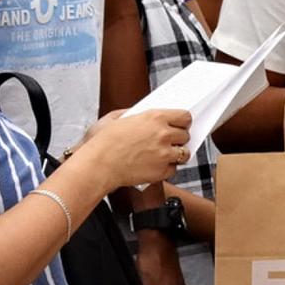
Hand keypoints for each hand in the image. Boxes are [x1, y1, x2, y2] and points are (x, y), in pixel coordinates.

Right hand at [77, 108, 192, 187]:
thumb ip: (134, 113)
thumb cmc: (102, 142)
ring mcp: (164, 154)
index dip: (183, 121)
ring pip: (184, 154)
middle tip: (168, 140)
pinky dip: (167, 168)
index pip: (185, 116)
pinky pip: (174, 169)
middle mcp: (163, 135)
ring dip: (177, 153)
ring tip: (164, 154)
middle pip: (186, 135)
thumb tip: (141, 114)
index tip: (180, 124)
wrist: (98, 165)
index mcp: (154, 118)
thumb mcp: (115, 117)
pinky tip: (156, 165)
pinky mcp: (160, 171)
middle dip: (178, 137)